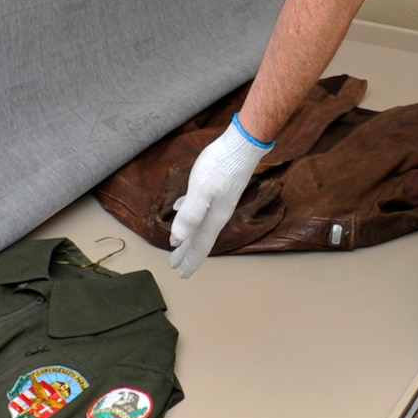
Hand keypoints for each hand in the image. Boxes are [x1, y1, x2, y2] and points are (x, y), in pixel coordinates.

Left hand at [168, 115, 273, 278]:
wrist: (243, 144)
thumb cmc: (222, 165)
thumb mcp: (202, 190)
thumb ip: (191, 214)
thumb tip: (178, 239)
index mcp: (214, 218)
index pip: (200, 245)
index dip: (189, 260)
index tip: (180, 274)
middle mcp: (218, 213)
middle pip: (199, 238)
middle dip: (186, 252)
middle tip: (174, 266)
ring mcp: (218, 200)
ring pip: (199, 223)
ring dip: (188, 234)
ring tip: (177, 242)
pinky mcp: (216, 186)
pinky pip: (199, 205)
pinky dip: (188, 211)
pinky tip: (180, 205)